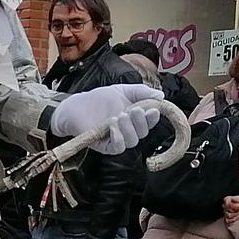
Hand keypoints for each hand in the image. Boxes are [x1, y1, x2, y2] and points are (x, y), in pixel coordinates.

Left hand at [50, 83, 167, 155]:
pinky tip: (113, 127)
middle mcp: (129, 130)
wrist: (77, 105)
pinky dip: (118, 138)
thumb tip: (161, 96)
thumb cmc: (100, 99)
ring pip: (132, 141)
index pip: (150, 121)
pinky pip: (117, 148)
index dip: (153, 117)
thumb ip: (142, 91)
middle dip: (141, 121)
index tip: (153, 109)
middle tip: (134, 110)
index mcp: (136, 118)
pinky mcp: (105, 146)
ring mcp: (117, 138)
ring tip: (119, 116)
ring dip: (129, 129)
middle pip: (143, 132)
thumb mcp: (123, 90)